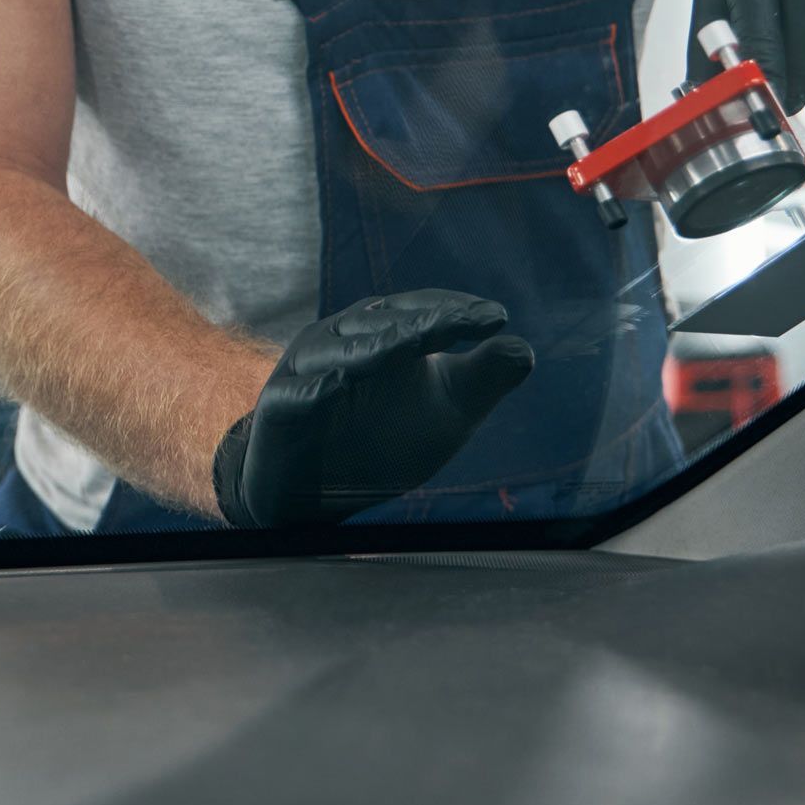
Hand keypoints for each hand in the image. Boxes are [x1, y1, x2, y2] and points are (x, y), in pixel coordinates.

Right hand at [210, 290, 534, 527]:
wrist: (312, 492)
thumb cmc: (382, 440)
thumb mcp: (445, 415)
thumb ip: (483, 380)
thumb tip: (527, 350)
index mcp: (384, 333)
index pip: (423, 312)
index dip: (456, 312)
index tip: (497, 318)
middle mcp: (342, 340)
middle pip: (383, 324)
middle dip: (423, 321)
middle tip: (460, 320)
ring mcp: (306, 372)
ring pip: (338, 351)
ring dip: (372, 345)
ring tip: (409, 343)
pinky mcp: (278, 409)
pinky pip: (292, 397)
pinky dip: (310, 391)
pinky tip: (332, 388)